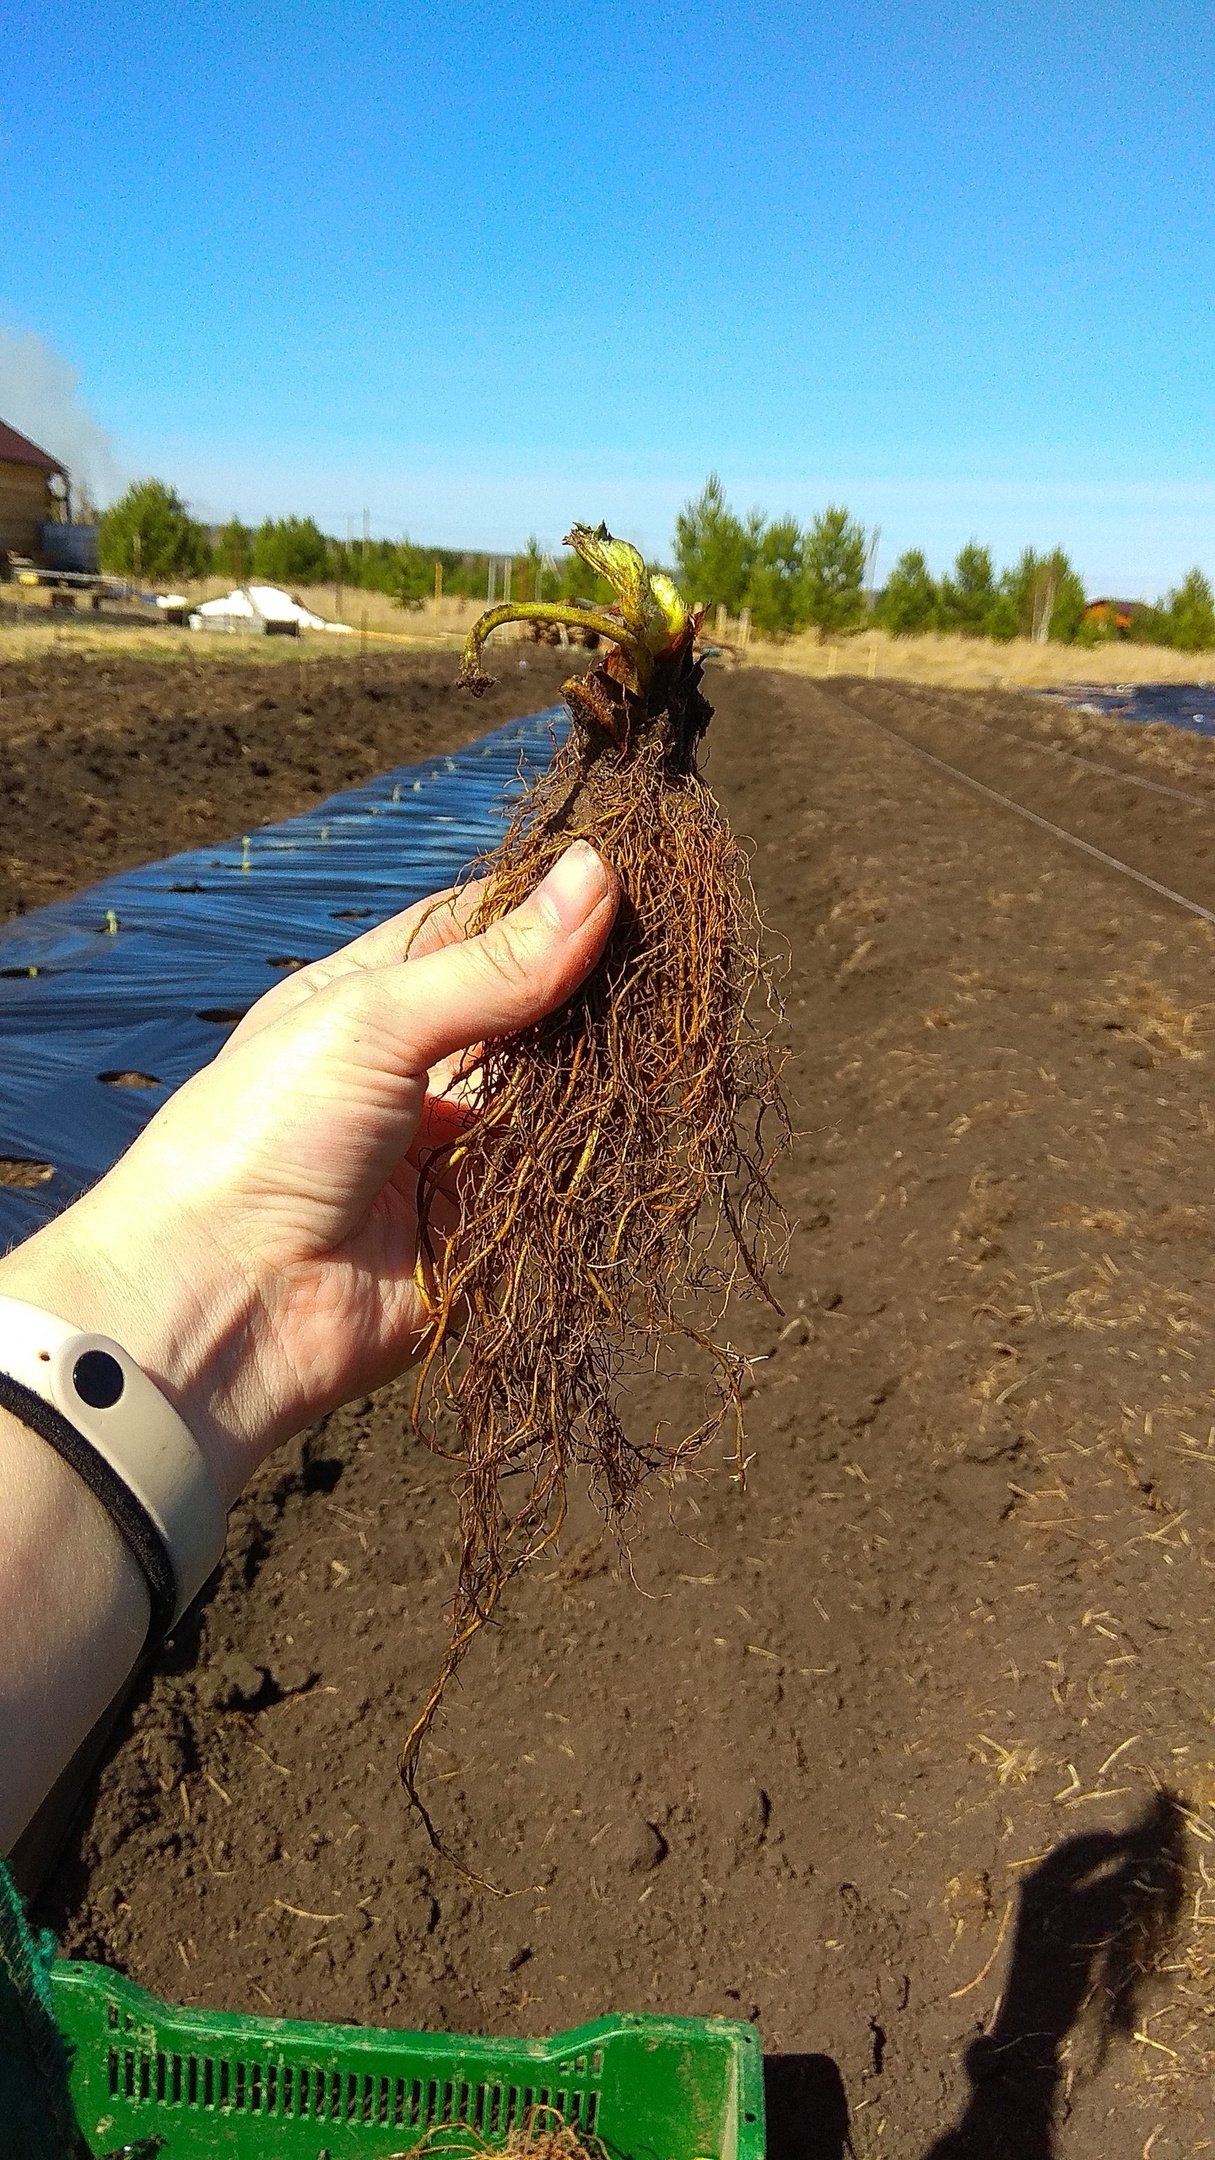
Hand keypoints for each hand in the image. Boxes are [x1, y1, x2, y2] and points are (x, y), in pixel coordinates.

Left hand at [0, 841, 616, 1506]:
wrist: (223, 1306)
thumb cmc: (263, 1136)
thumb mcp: (372, 1022)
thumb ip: (493, 964)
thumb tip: (597, 869)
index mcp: (367, 1001)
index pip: (476, 930)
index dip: (548, 904)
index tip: (635, 872)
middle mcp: (413, 1072)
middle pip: (526, 1015)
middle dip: (591, 990)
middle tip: (679, 951)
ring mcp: (450, 1152)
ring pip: (555, 1097)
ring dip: (603, 1073)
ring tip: (677, 1024)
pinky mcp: (483, 1230)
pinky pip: (559, 1184)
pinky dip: (596, 1158)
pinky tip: (655, 1114)